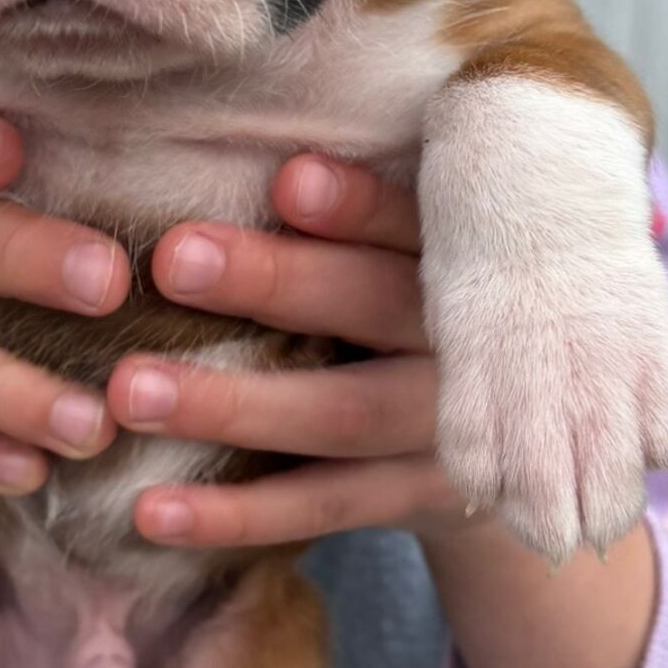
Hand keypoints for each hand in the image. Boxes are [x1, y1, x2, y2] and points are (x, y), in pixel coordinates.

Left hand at [106, 157, 476, 548]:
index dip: (359, 205)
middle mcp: (471, 339)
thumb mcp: (414, 242)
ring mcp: (450, 428)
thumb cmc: (421, 296)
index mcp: (469, 253)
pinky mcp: (419, 499)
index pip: (418, 222)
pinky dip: (236, 512)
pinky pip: (323, 507)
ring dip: (231, 405)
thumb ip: (354, 207)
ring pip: (340, 415)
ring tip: (130, 392)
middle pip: (374, 308)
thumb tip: (242, 156)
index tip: (286, 181)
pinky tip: (152, 511)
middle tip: (171, 261)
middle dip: (274, 283)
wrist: (537, 438)